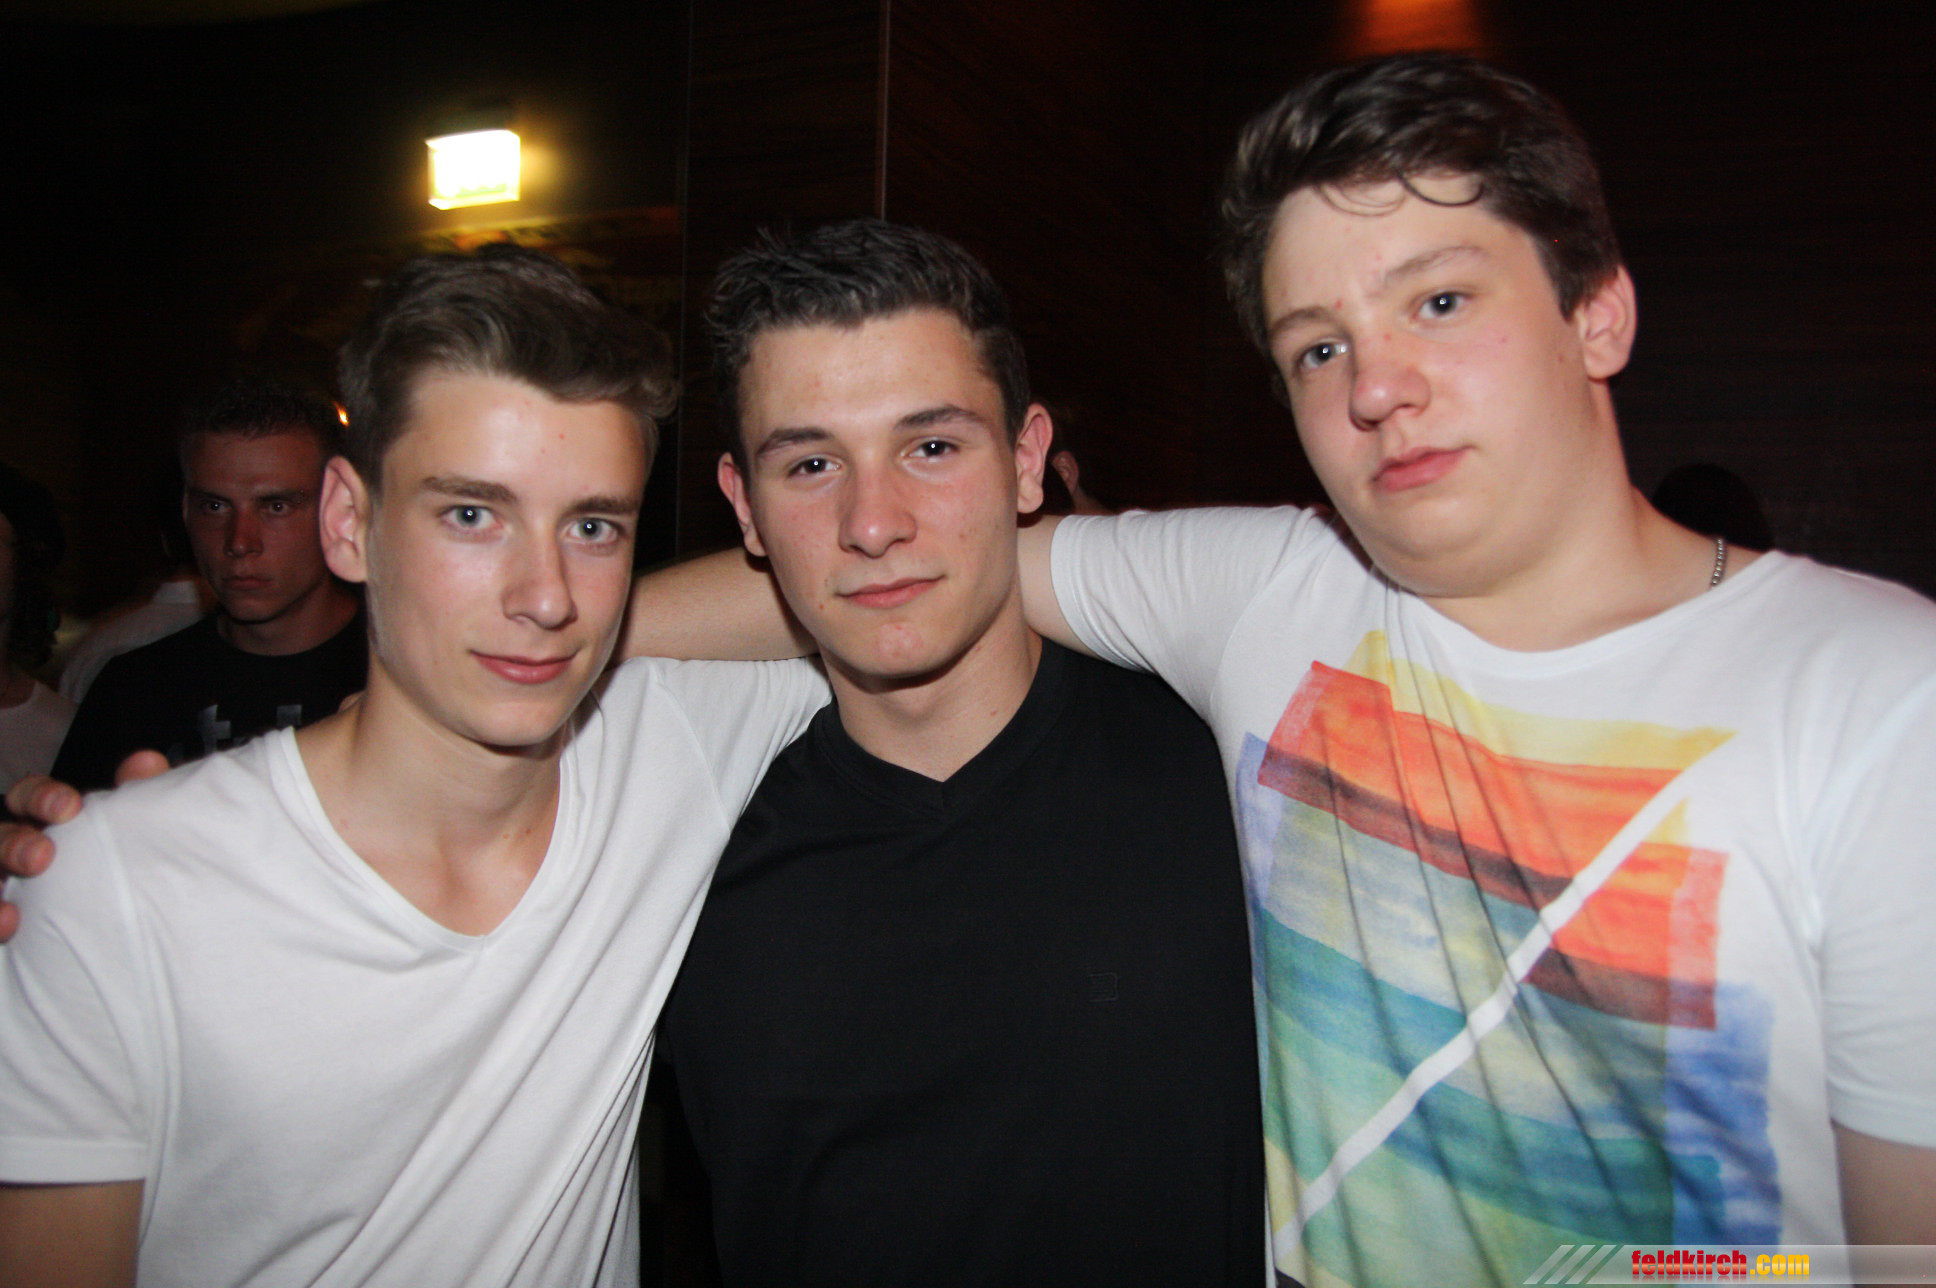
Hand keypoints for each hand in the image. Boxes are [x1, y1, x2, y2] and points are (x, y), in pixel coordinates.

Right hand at [0, 751, 167, 942]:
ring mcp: (4, 882)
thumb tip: (146, 761)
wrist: (130, 925)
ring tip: (11, 913)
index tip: (69, 808)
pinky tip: (9, 926)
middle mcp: (15, 849)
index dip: (40, 797)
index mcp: (43, 822)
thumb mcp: (131, 827)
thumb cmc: (121, 862)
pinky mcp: (4, 918)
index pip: (26, 796)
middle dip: (13, 843)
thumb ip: (138, 792)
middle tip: (41, 857)